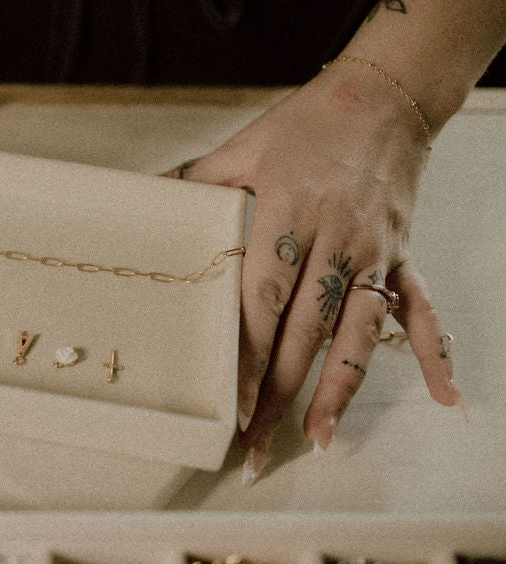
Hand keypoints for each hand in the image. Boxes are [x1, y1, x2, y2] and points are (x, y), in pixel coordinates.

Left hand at [165, 65, 462, 483]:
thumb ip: (194, 183)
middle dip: (279, 392)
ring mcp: (373, 253)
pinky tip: (445, 396)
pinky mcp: (401, 256)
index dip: (248, 353)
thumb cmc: (307, 123)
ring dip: (340, 389)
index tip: (232, 401)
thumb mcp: (242, 147)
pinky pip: (422, 310)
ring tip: (321, 440)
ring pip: (359, 333)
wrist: (385, 93)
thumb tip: (144, 199)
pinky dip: (435, 352)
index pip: (263, 299)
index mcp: (288, 215)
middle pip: (305, 331)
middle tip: (256, 444)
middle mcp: (335, 241)